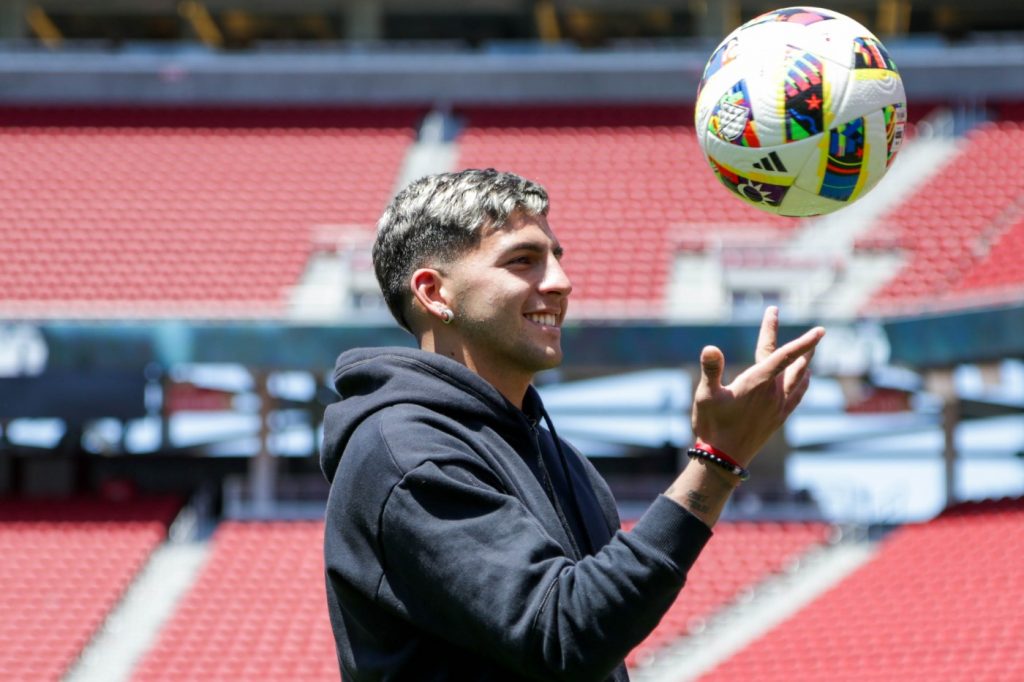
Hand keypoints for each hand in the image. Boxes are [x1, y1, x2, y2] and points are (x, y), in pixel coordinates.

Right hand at [691, 307, 823, 465]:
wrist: (724, 459)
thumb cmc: (712, 425)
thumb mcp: (705, 395)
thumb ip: (711, 370)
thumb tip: (710, 347)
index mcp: (757, 382)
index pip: (780, 352)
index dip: (801, 340)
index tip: (820, 328)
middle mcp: (773, 392)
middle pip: (792, 362)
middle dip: (802, 344)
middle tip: (815, 330)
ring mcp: (779, 405)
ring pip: (800, 378)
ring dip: (808, 362)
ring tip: (814, 348)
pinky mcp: (779, 417)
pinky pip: (798, 394)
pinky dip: (805, 382)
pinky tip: (807, 378)